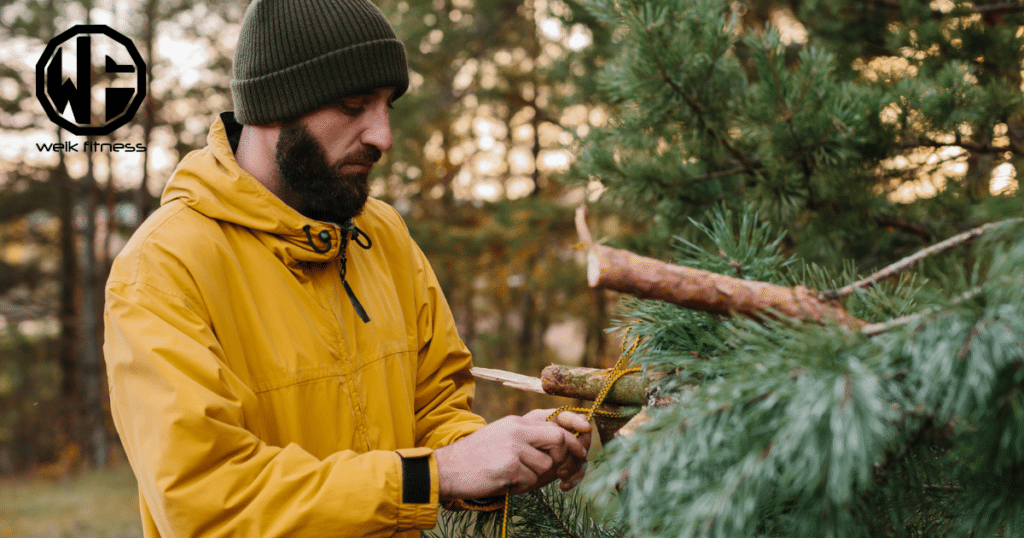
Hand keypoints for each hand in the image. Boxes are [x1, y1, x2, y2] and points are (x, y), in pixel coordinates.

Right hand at [434, 409, 591, 499]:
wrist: (448, 469)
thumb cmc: (478, 458)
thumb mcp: (503, 438)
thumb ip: (529, 439)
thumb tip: (563, 452)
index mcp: (517, 421)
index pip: (555, 415)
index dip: (575, 426)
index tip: (585, 437)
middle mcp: (517, 429)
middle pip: (559, 438)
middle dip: (566, 457)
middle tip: (560, 472)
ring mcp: (513, 446)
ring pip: (546, 464)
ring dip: (535, 477)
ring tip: (515, 477)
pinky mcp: (509, 465)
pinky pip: (531, 480)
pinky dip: (522, 486)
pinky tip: (506, 483)